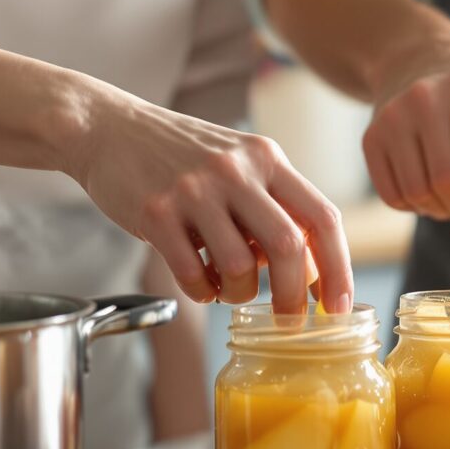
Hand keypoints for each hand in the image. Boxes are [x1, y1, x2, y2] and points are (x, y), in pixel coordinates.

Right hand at [69, 90, 350, 313]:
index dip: (340, 270)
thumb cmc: (182, 156)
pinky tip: (200, 283)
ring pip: (239, 266)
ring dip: (240, 293)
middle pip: (287, 246)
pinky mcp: (156, 212)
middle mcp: (235, 170)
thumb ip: (274, 206)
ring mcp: (194, 191)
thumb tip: (312, 271)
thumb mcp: (238, 164)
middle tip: (289, 321)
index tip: (339, 308)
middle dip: (293, 296)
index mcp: (267, 158)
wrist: (109, 127)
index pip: (322, 217)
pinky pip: (193, 274)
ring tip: (228, 287)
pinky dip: (203, 292)